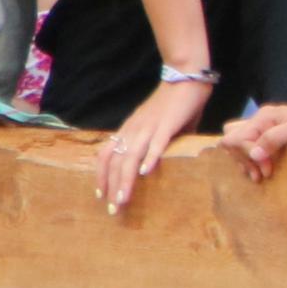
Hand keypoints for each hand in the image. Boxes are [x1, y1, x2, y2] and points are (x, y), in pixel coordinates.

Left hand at [98, 73, 216, 214]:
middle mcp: (133, 130)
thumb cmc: (172, 105)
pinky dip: (150, 158)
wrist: (185, 77)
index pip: (106, 155)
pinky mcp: (166, 124)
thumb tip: (156, 163)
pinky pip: (156, 143)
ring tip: (123, 200)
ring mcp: (149, 127)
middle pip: (115, 161)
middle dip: (112, 187)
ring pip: (131, 157)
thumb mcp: (155, 127)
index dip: (101, 176)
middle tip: (113, 210)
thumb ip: (152, 144)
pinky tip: (146, 173)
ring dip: (125, 180)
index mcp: (129, 131)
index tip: (101, 195)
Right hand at [220, 91, 286, 182]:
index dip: (246, 155)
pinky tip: (264, 170)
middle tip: (263, 174)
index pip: (235, 138)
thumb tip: (255, 153)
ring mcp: (266, 130)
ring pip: (238, 144)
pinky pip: (252, 148)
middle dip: (242, 159)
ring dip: (246, 162)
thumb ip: (275, 138)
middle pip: (232, 141)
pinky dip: (253, 161)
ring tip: (262, 175)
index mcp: (264, 117)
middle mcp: (261, 122)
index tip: (267, 168)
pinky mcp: (273, 139)